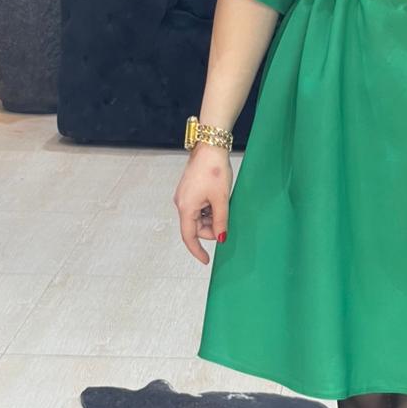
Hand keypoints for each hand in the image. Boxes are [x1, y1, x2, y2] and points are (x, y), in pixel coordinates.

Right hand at [173, 144, 232, 264]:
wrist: (210, 146)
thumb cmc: (214, 170)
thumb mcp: (221, 199)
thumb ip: (220, 221)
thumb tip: (221, 238)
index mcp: (186, 208)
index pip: (189, 237)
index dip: (198, 250)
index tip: (206, 261)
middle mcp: (181, 203)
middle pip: (195, 227)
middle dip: (211, 228)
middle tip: (226, 219)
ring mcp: (184, 196)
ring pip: (197, 216)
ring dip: (210, 216)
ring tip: (222, 202)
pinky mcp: (188, 189)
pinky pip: (197, 207)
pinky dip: (208, 208)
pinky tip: (217, 198)